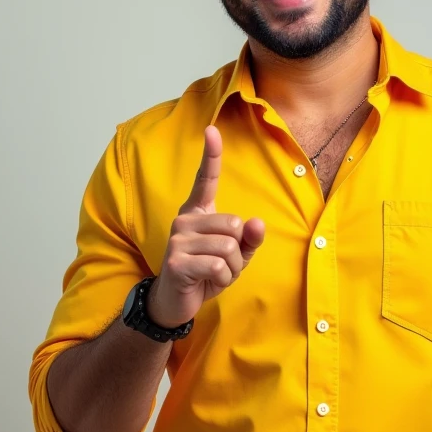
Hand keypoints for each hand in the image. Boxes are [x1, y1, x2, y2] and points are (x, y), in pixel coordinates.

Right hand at [147, 125, 265, 327]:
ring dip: (231, 268)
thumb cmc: (206, 273)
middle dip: (238, 252)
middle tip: (221, 265)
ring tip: (213, 274)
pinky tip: (206, 282)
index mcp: (197, 212)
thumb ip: (248, 239)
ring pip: (229, 248)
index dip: (211, 156)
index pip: (206, 180)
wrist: (175, 301)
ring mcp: (177, 239)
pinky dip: (222, 279)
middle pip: (234, 225)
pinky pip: (219, 266)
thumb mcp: (234, 256)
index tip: (211, 130)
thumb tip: (256, 222)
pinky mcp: (176, 261)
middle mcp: (184, 220)